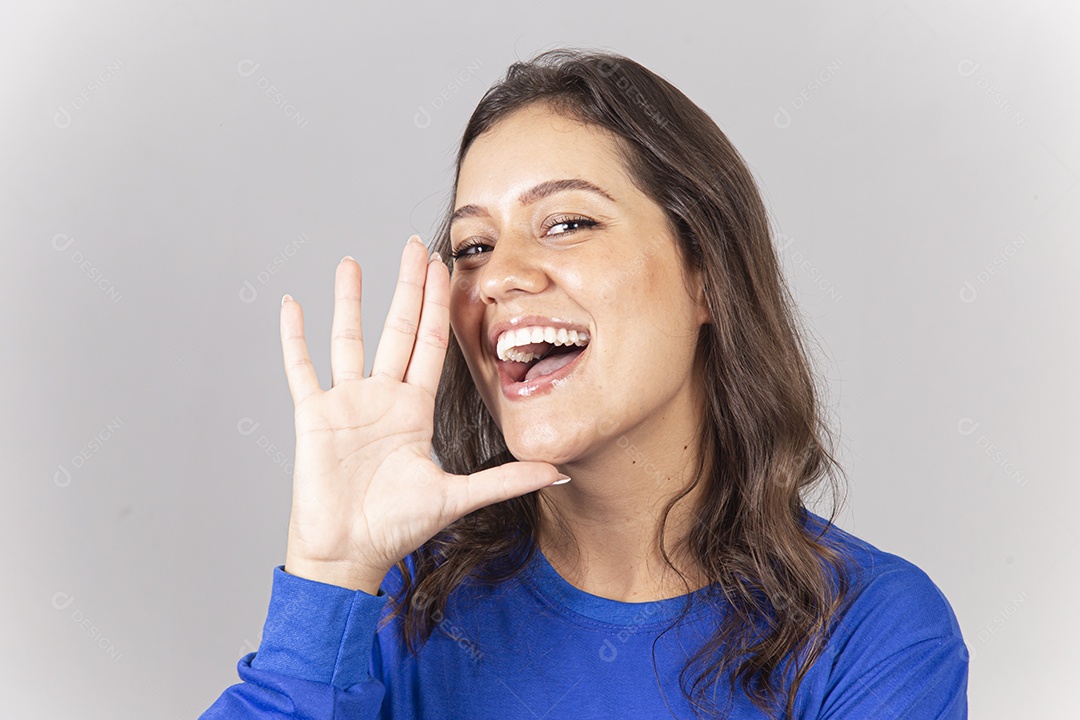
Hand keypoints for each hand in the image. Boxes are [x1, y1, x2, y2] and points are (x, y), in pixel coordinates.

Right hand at [278, 236, 566, 593]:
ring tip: (352, 262)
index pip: (432, 344)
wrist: (349, 554)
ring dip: (351, 301)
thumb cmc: (397, 528)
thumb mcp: (457, 497)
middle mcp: (382, 398)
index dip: (441, 305)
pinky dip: (295, 337)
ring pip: (348, 339)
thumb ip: (506, 480)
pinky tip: (293, 304)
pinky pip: (302, 367)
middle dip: (408, 287)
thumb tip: (558, 472)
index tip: (446, 269)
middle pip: (397, 329)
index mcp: (415, 410)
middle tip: (414, 246)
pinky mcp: (314, 416)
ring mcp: (347, 403)